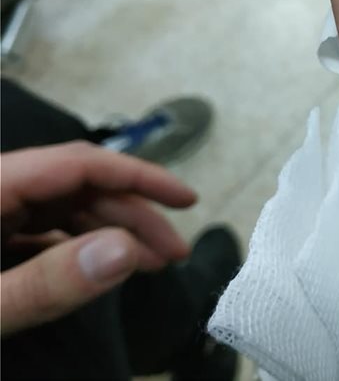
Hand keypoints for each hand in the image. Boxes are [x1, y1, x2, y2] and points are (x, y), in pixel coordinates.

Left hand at [1, 142, 195, 335]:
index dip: (139, 176)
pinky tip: (105, 267)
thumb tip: (126, 251)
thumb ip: (44, 282)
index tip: (187, 200)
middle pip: (77, 187)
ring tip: (151, 264)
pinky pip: (42, 231)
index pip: (78, 164)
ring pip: (64, 209)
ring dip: (111, 233)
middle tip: (175, 252)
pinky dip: (80, 247)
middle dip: (133, 215)